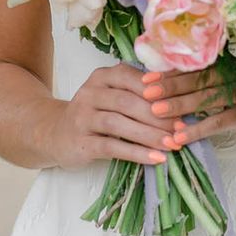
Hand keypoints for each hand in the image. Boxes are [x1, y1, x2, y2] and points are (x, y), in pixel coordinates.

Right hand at [47, 63, 181, 168]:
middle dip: (158, 115)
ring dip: (149, 135)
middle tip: (180, 127)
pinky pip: (112, 147)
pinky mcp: (80, 142)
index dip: (157, 90)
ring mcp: (82, 117)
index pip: (131, 78)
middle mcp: (90, 93)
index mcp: (102, 76)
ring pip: (119, 124)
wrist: (55, 134)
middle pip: (128, 102)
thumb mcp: (111, 95)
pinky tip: (155, 158)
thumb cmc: (93, 113)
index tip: (180, 102)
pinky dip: (136, 153)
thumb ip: (136, 91)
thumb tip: (176, 99)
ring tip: (172, 144)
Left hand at [140, 69, 235, 146]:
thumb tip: (166, 82)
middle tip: (146, 93)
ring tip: (157, 111)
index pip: (193, 67)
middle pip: (197, 79)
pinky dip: (198, 129)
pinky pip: (219, 121)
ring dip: (180, 104)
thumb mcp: (227, 82)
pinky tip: (179, 137)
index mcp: (225, 64)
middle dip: (170, 86)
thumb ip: (203, 79)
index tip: (146, 78)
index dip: (169, 72)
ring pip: (206, 97)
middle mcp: (233, 75)